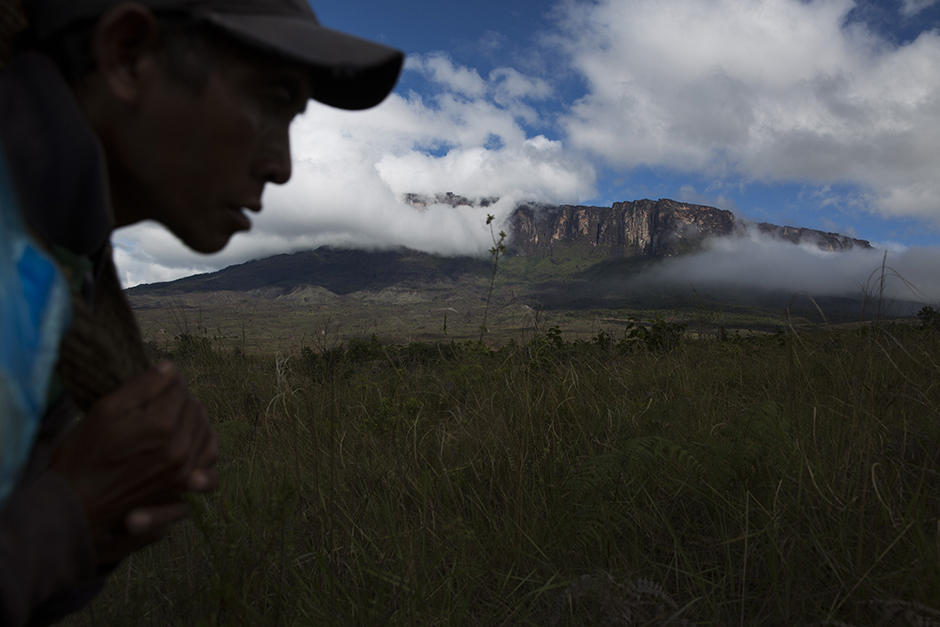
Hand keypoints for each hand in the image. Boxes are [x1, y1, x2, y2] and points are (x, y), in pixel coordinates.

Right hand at [50, 363, 217, 564]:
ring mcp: (184, 471)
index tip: (156, 380)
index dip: (167, 380)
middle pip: (194, 408)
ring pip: (206, 431)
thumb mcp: (105, 411)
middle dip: (179, 399)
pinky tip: (190, 443)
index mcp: (160, 425)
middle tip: (159, 399)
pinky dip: (204, 449)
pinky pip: (209, 462)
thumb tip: (170, 367)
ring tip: (174, 417)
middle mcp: (179, 448)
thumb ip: (142, 386)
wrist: (74, 506)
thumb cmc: (83, 456)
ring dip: (193, 420)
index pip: (178, 388)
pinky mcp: (183, 488)